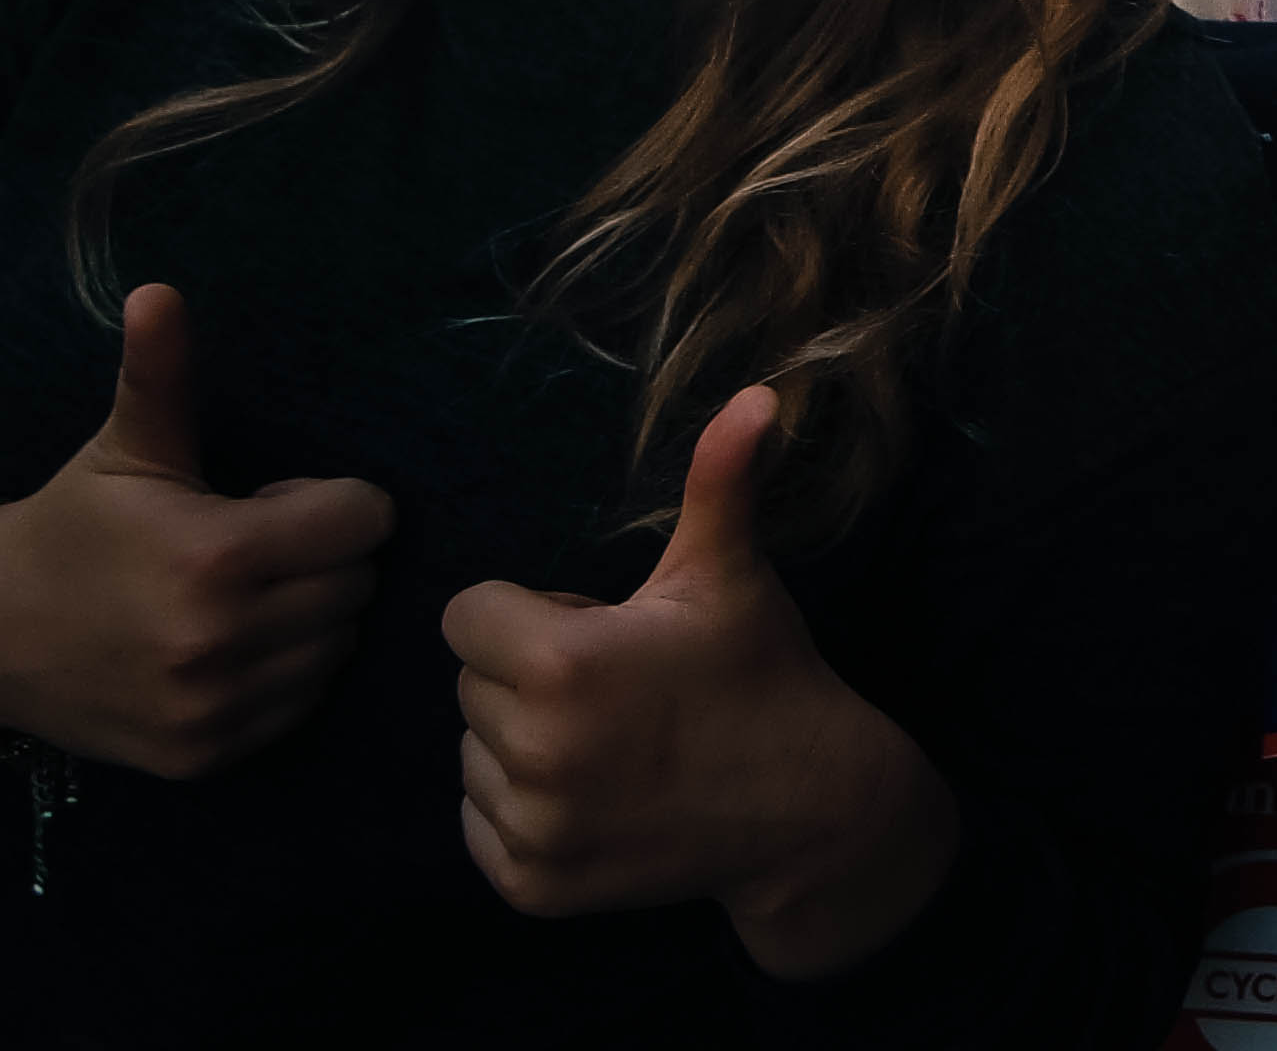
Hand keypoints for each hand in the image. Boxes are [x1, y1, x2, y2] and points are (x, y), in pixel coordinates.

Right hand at [0, 282, 392, 778]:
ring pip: (335, 648)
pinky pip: (298, 705)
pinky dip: (282, 674)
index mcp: (216, 557)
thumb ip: (159, 372)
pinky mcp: (204, 756)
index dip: (327, 502)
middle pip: (356, 585)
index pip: (363, 521)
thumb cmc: (72, 526)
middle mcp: (222, 642)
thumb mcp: (123, 447)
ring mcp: (214, 708)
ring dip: (308, 618)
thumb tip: (159, 290)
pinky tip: (226, 646)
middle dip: (323, 557)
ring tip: (239, 596)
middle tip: (255, 548)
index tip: (272, 502)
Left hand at [443, 387, 957, 979]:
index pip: (466, 615)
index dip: (531, 612)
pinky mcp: (532, 886)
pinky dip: (522, 811)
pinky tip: (596, 793)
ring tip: (608, 740)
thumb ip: (719, 478)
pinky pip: (478, 825)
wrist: (810, 807)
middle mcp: (534, 752)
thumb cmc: (760, 672)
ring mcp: (532, 828)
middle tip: (616, 685)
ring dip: (521, 744)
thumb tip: (759, 390)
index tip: (597, 628)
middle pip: (469, 684)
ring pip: (472, 756)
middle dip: (526, 676)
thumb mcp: (729, 572)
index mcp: (562, 663)